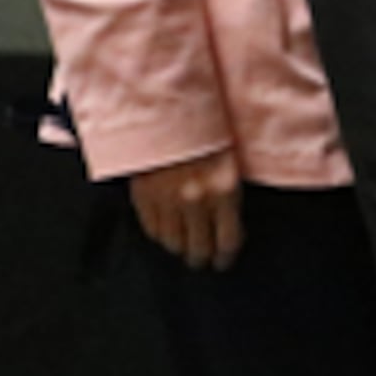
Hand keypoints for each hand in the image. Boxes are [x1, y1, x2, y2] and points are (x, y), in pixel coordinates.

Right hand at [127, 146, 244, 271]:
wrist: (168, 113)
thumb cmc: (206, 136)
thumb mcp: (231, 165)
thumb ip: (229, 199)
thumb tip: (227, 231)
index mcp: (225, 191)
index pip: (228, 241)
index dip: (225, 257)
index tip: (223, 262)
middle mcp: (197, 200)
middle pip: (199, 248)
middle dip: (202, 258)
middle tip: (202, 261)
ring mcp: (168, 201)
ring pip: (174, 243)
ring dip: (180, 249)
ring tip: (183, 249)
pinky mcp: (144, 197)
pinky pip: (152, 230)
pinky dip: (160, 235)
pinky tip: (166, 233)